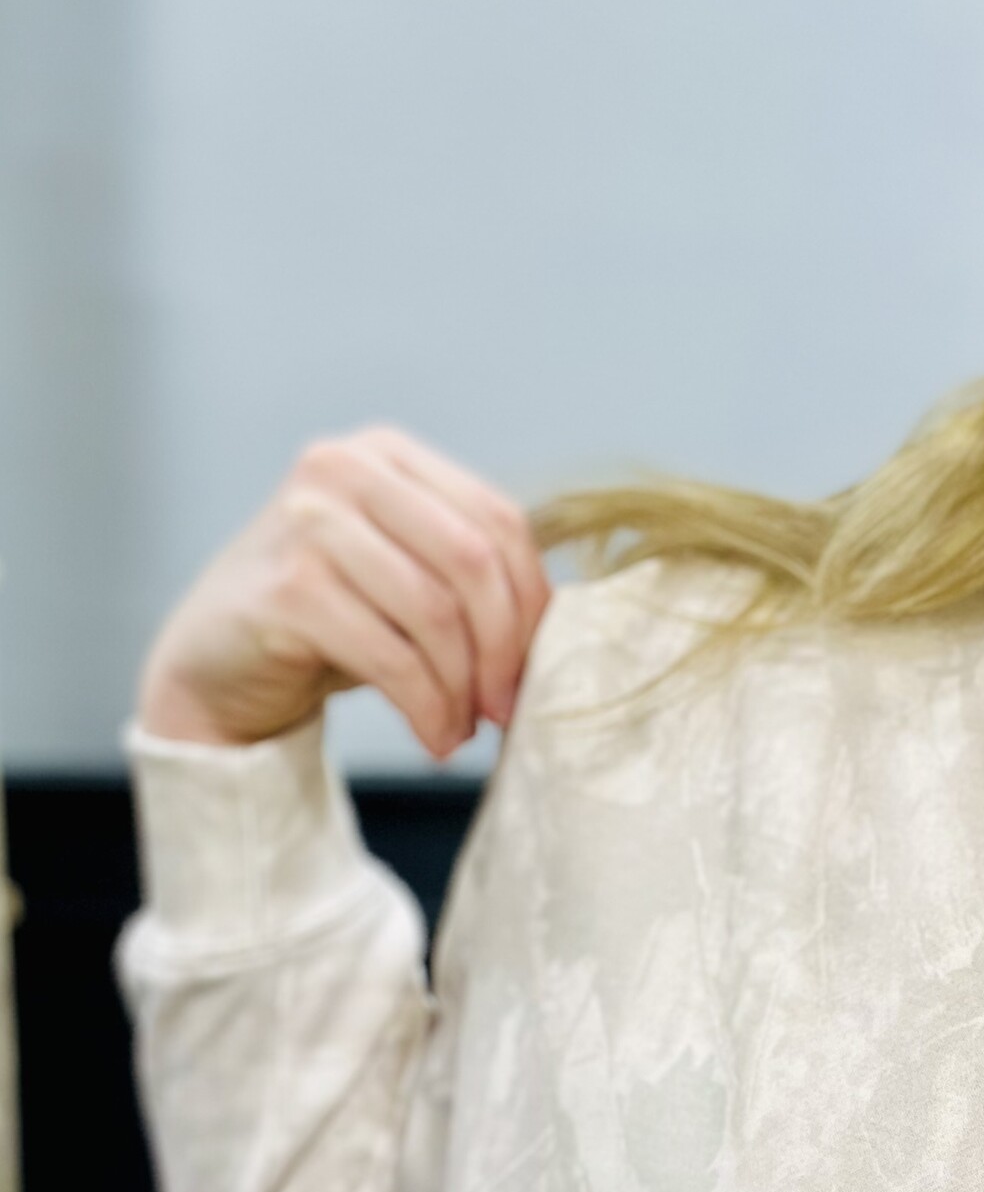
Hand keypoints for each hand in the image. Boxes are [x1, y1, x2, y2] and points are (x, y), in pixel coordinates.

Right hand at [137, 427, 549, 758]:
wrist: (213, 663)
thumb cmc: (326, 620)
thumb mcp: (405, 579)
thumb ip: (469, 577)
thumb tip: (562, 625)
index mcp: (386, 454)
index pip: (497, 519)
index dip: (532, 600)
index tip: (540, 667)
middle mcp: (344, 470)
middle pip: (474, 559)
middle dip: (505, 647)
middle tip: (508, 708)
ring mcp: (308, 521)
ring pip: (435, 613)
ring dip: (462, 688)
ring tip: (462, 730)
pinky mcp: (286, 587)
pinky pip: (390, 656)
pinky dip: (426, 707)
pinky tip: (433, 736)